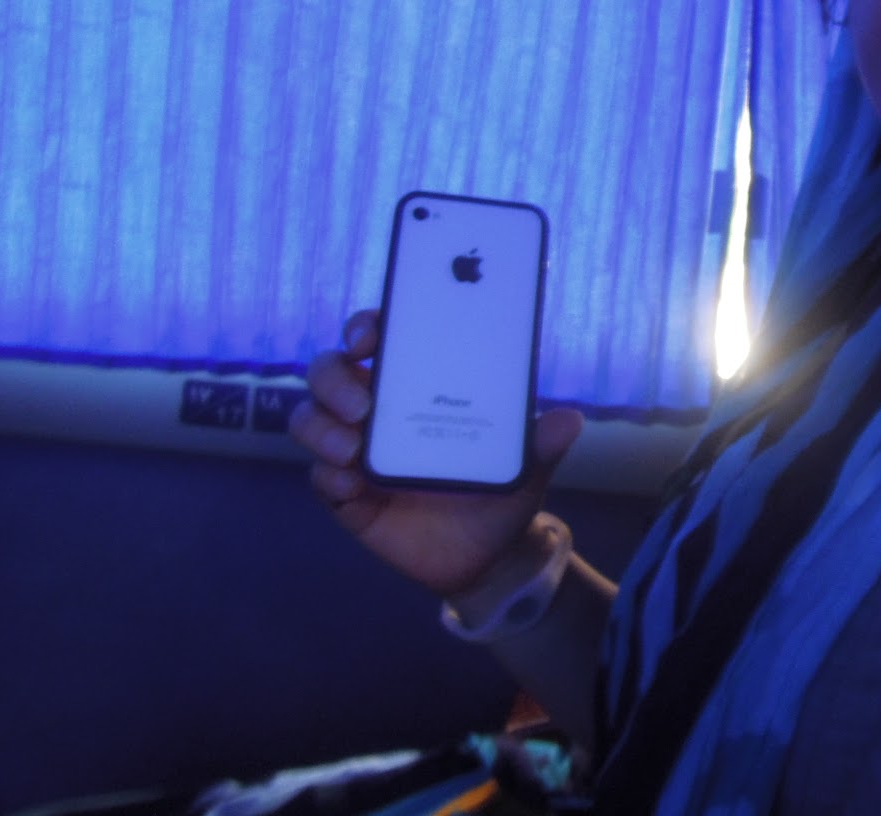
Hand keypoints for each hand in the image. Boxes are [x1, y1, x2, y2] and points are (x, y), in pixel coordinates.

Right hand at [290, 308, 582, 596]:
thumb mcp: (526, 463)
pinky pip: (319, 476)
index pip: (378, 337)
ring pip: (310, 417)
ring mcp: (354, 449)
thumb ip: (542, 442)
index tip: (370, 334)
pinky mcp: (345, 494)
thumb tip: (570, 420)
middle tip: (362, 403)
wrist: (488, 554)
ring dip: (322, 426)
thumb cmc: (500, 488)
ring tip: (354, 448)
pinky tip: (352, 486)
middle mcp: (377, 407)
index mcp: (416, 383)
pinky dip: (329, 476)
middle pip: (329, 371)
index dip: (365, 325)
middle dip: (334, 377)